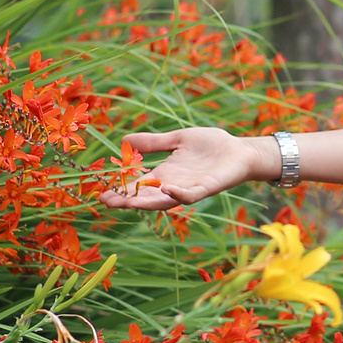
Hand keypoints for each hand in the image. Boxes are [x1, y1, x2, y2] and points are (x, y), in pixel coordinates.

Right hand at [100, 127, 268, 210]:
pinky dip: (180, 194)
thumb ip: (154, 143)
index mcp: (166, 173)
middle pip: (147, 196)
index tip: (101, 192)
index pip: (139, 184)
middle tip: (106, 202)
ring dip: (147, 202)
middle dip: (128, 200)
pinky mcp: (208, 187)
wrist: (241, 151)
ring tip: (128, 202)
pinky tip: (167, 189)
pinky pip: (192, 195)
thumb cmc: (212, 145)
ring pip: (166, 199)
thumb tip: (125, 139)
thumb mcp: (177, 140)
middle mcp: (175, 184)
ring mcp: (191, 188)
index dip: (122, 189)